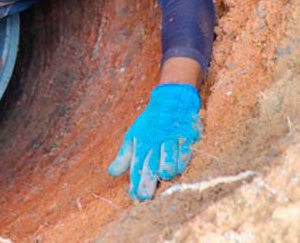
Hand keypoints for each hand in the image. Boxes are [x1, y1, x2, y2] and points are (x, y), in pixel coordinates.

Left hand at [108, 83, 201, 200]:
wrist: (171, 101)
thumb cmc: (151, 124)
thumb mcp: (133, 137)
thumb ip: (125, 157)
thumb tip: (111, 173)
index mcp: (141, 144)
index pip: (136, 166)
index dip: (135, 182)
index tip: (134, 197)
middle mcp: (155, 143)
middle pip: (151, 164)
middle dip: (147, 180)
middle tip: (145, 196)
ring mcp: (172, 139)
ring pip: (169, 156)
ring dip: (166, 167)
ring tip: (163, 177)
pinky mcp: (187, 135)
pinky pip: (186, 149)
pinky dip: (182, 158)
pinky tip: (180, 168)